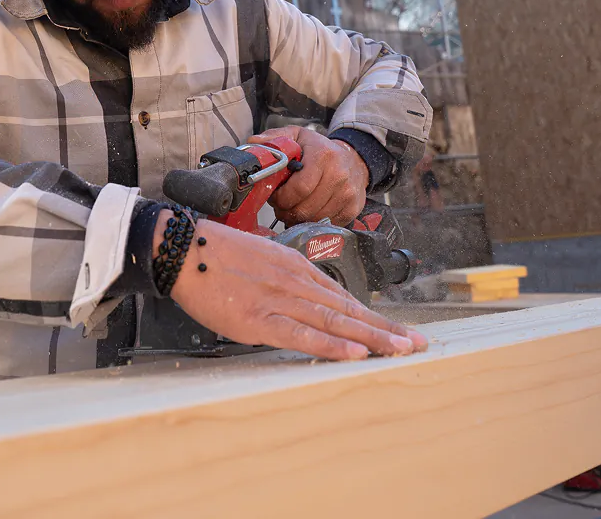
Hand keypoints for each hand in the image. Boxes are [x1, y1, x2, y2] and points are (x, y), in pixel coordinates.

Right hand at [155, 213, 427, 359]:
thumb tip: (301, 301)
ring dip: (371, 338)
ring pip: (335, 321)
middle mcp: (295, 282)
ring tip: (401, 350)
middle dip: (385, 328)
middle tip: (417, 344)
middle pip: (348, 309)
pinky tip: (354, 352)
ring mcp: (279, 300)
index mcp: (295, 268)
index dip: (373, 315)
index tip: (398, 329)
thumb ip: (283, 281)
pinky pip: (302, 334)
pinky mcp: (259, 318)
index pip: (342, 297)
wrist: (182, 248)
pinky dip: (330, 344)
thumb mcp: (259, 261)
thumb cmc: (214, 254)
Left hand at [249, 126, 368, 226]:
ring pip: (314, 220)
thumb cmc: (320, 150)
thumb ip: (274, 139)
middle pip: (305, 208)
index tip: (275, 196)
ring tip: (292, 208)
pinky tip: (307, 212)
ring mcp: (348, 194)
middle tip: (280, 206)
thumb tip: (252, 143)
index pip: (299, 188)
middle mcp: (339, 175)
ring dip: (297, 219)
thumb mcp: (297, 136)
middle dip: (286, 211)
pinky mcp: (352, 209)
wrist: (354, 160)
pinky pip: (326, 225)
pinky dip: (312, 223)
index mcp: (323, 156)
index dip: (282, 198)